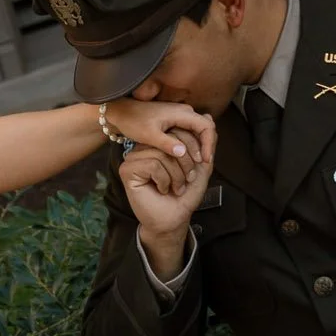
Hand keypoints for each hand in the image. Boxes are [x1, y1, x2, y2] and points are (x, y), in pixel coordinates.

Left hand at [103, 98, 215, 168]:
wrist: (121, 112)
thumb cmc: (133, 121)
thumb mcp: (149, 135)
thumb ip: (166, 143)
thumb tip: (183, 153)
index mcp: (181, 113)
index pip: (206, 127)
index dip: (209, 144)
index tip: (205, 161)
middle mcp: (184, 112)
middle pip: (205, 129)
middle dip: (206, 147)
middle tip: (202, 166)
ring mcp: (180, 115)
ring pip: (198, 132)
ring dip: (199, 147)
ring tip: (195, 165)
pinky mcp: (175, 120)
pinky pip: (189, 132)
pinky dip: (192, 145)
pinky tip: (186, 158)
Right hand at [118, 134, 212, 281]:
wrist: (174, 219)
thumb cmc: (184, 195)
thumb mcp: (201, 166)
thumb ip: (205, 144)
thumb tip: (208, 116)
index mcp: (158, 144)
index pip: (177, 131)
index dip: (191, 150)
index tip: (194, 171)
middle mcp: (144, 148)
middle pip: (169, 142)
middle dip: (185, 164)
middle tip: (186, 181)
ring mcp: (133, 158)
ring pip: (161, 154)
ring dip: (176, 175)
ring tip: (175, 187)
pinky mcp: (127, 170)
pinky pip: (152, 165)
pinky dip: (164, 180)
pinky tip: (162, 189)